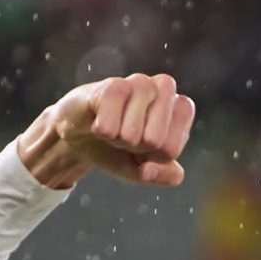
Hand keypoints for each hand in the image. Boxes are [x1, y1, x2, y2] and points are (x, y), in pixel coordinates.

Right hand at [16, 72, 197, 190]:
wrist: (79, 138)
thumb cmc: (118, 150)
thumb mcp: (142, 171)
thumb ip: (162, 176)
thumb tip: (150, 169)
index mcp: (181, 110)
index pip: (171, 148)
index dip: (150, 158)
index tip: (144, 149)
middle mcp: (164, 91)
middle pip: (156, 140)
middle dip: (135, 148)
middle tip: (127, 138)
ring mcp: (140, 83)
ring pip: (132, 132)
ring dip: (118, 139)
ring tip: (114, 129)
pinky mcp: (113, 84)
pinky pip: (110, 124)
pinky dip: (102, 131)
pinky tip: (98, 121)